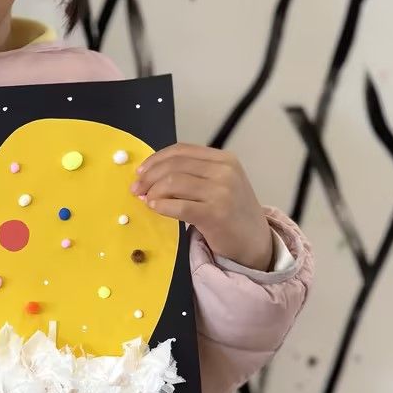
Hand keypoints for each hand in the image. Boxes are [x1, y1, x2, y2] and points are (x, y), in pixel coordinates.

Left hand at [130, 143, 273, 270]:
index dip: (156, 159)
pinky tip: (155, 208)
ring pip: (174, 182)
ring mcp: (221, 192)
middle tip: (136, 189)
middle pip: (174, 165)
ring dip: (153, 191)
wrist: (255, 242)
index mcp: (224, 159)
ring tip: (146, 200)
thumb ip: (194, 174)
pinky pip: (179, 206)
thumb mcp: (220, 184)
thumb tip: (151, 174)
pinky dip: (162, 205)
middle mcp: (224, 171)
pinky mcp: (215, 214)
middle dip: (149, 176)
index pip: (181, 150)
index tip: (140, 172)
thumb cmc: (232, 213)